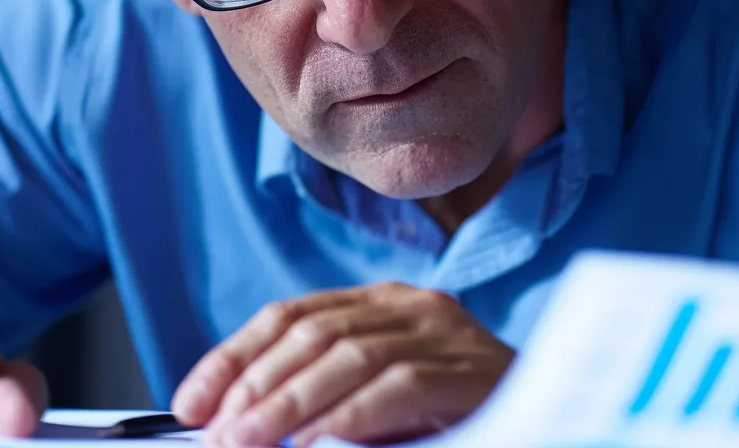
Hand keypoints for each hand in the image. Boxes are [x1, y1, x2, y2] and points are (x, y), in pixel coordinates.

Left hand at [172, 282, 514, 446]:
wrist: (548, 423)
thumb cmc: (449, 422)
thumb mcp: (372, 404)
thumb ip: (318, 401)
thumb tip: (235, 426)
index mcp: (382, 304)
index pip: (291, 314)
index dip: (232, 357)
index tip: (189, 404)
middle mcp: (412, 306)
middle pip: (314, 332)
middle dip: (255, 386)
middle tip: (218, 435)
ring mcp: (447, 334)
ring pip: (350, 355)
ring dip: (290, 404)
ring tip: (249, 442)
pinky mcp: (473, 370)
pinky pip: (400, 386)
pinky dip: (349, 417)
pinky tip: (316, 444)